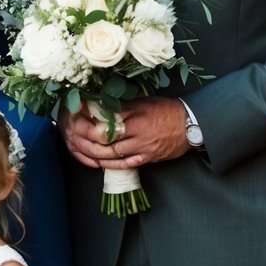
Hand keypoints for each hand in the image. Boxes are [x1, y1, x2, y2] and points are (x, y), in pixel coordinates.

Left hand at [59, 97, 188, 168]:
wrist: (192, 125)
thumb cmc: (167, 110)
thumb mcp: (145, 101)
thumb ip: (123, 105)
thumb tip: (100, 104)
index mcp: (136, 113)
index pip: (106, 117)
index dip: (88, 118)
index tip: (76, 115)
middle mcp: (138, 131)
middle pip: (105, 137)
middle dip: (86, 137)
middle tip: (73, 134)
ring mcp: (143, 146)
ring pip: (112, 153)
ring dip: (93, 152)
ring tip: (81, 148)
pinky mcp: (148, 158)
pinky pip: (125, 164)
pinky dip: (109, 164)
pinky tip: (98, 162)